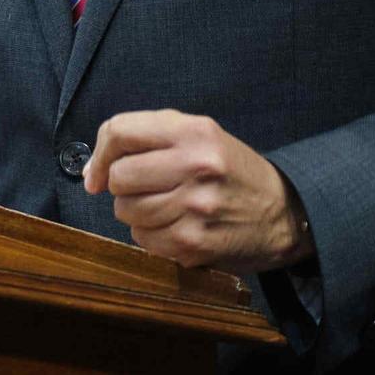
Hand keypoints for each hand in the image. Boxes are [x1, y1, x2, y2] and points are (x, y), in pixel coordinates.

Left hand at [82, 109, 313, 273]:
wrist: (282, 212)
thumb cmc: (231, 170)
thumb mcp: (200, 135)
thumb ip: (148, 138)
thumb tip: (92, 170)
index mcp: (195, 132)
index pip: (121, 131)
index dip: (101, 152)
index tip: (97, 170)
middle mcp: (196, 166)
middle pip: (119, 176)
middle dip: (121, 185)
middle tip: (142, 188)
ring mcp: (195, 208)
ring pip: (126, 210)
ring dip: (135, 211)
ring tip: (164, 206)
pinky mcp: (194, 243)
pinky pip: (142, 239)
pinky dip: (151, 235)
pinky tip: (175, 226)